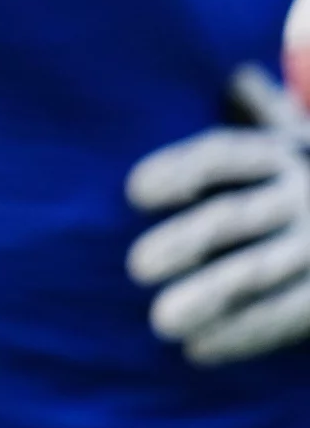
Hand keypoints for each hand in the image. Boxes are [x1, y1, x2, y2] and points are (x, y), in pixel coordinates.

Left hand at [126, 74, 309, 364]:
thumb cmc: (300, 177)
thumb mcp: (290, 136)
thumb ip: (260, 112)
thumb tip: (241, 78)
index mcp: (280, 153)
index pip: (223, 157)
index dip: (180, 169)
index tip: (133, 192)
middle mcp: (300, 196)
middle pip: (234, 217)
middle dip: (187, 241)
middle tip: (135, 267)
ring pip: (257, 271)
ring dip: (210, 297)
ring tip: (159, 322)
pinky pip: (284, 314)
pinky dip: (243, 334)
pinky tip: (197, 350)